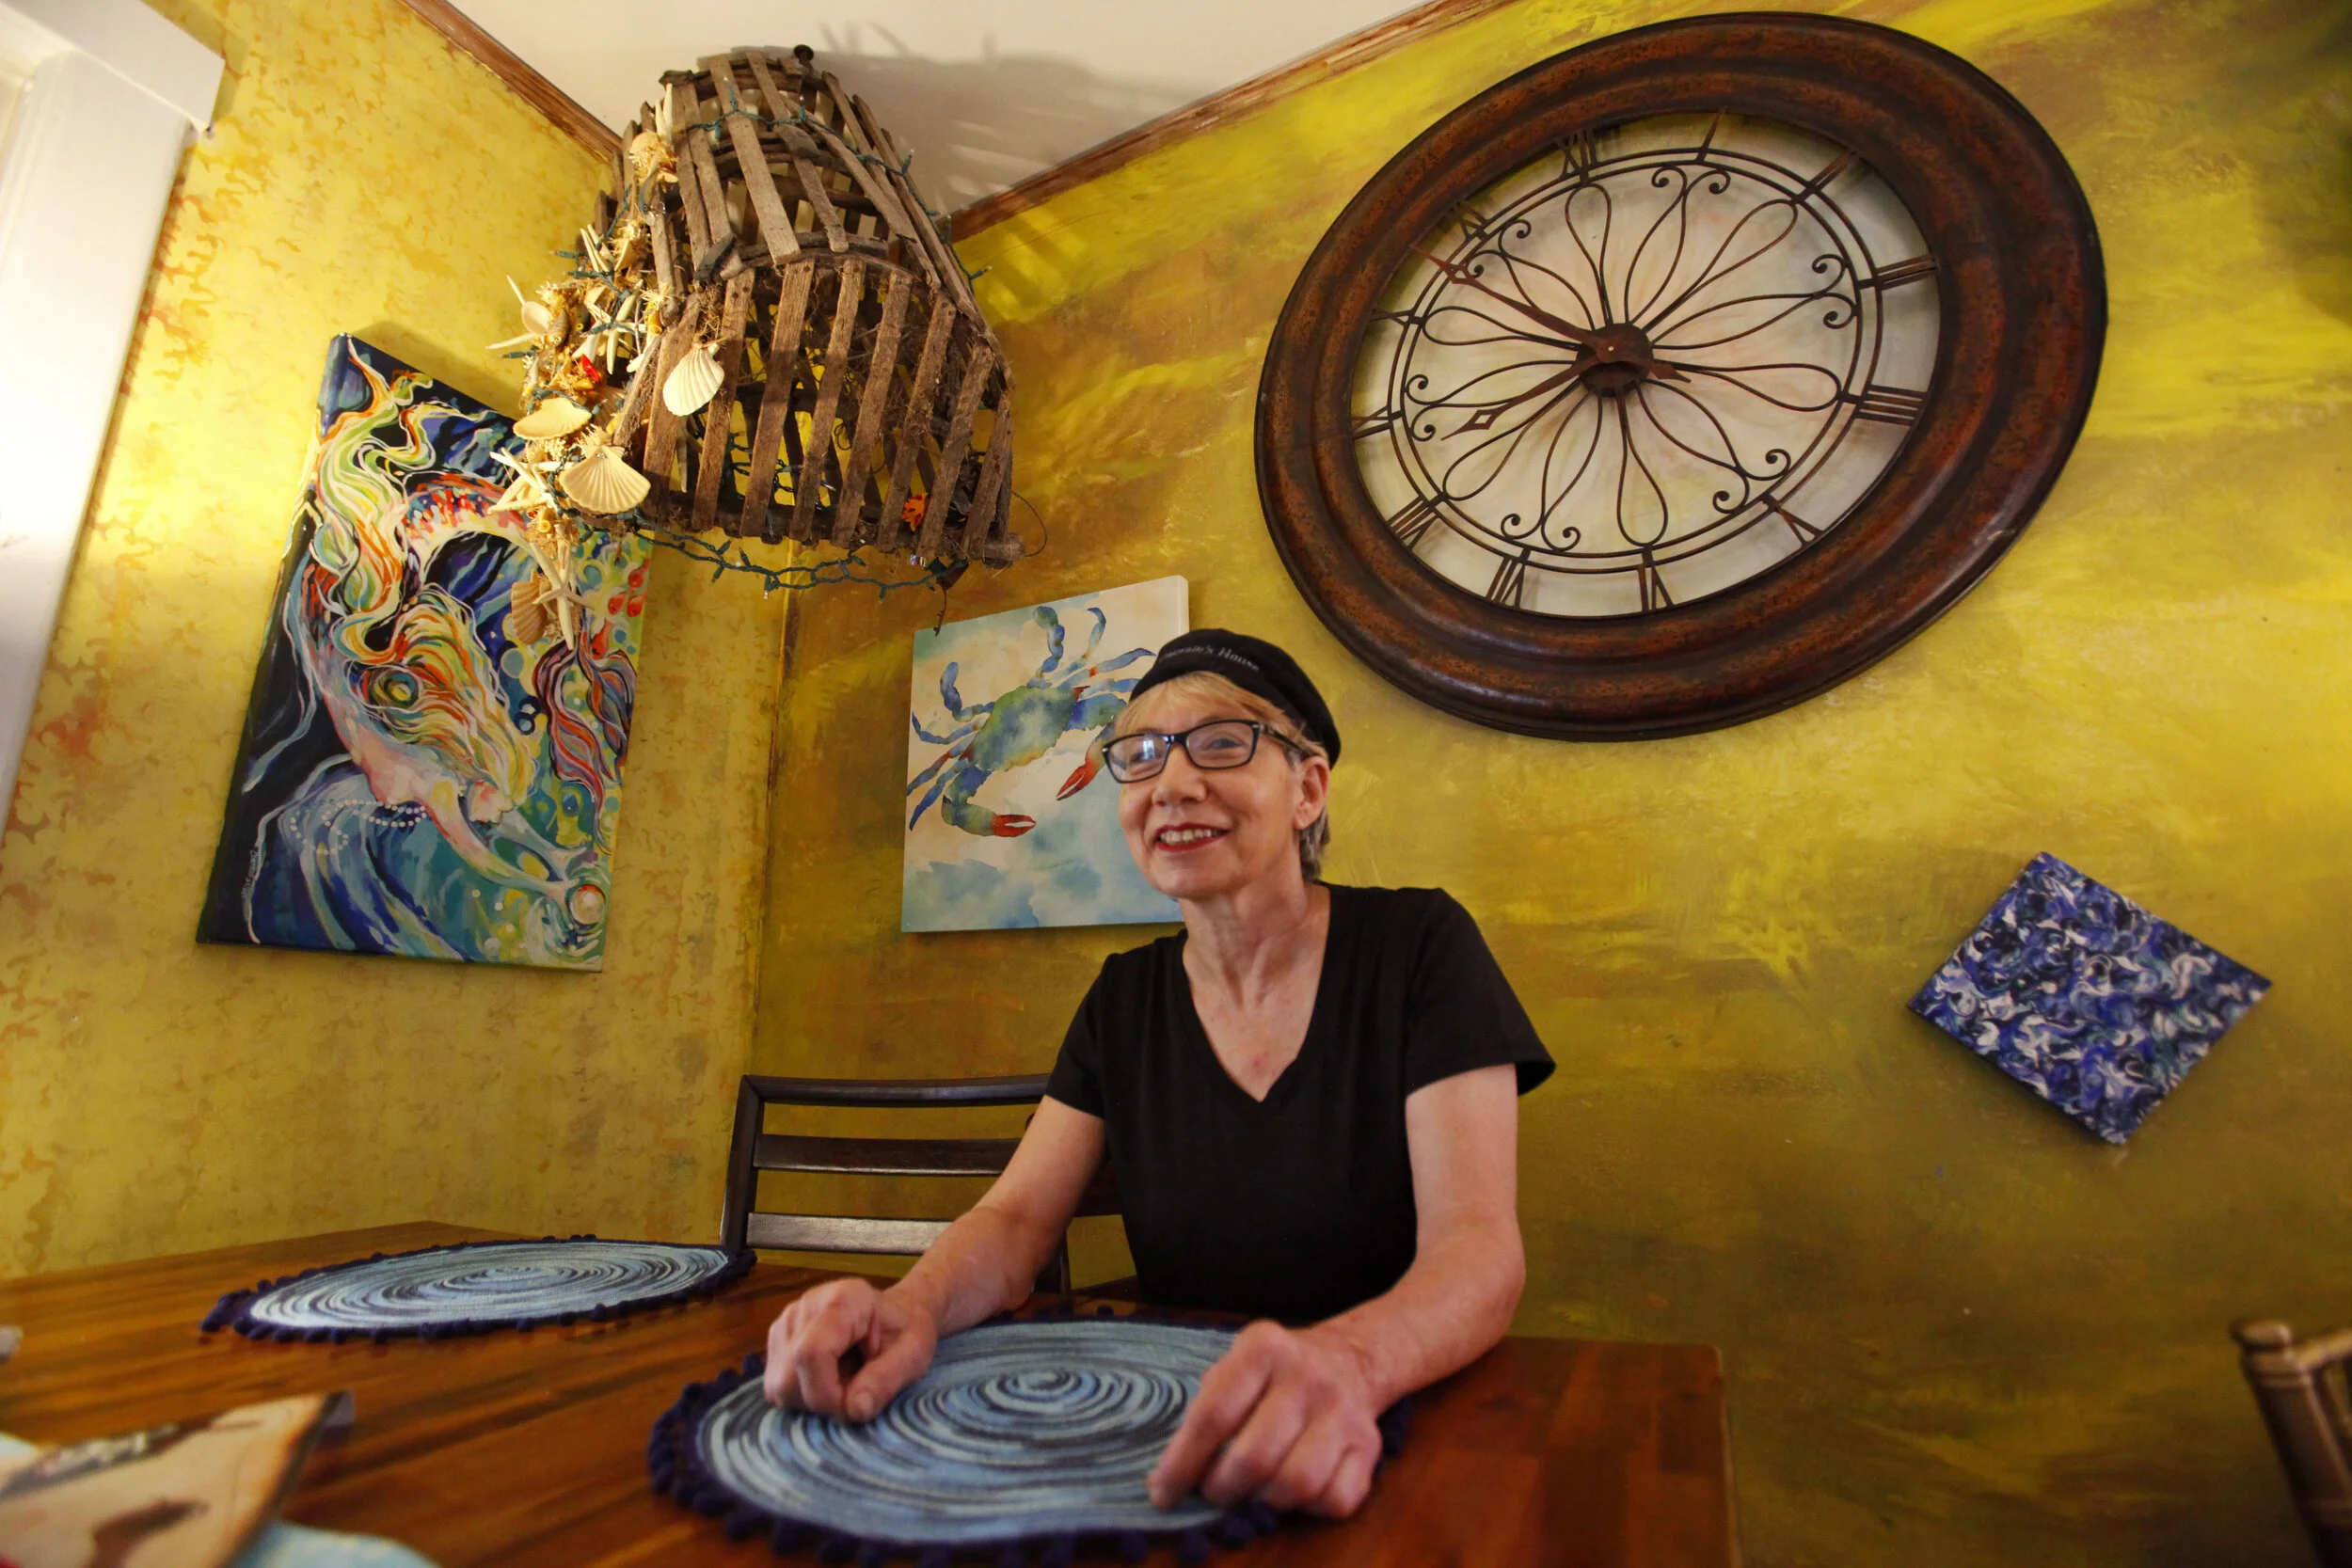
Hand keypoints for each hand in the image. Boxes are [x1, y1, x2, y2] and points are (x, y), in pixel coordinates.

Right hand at [761, 1278, 938, 1421]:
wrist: (896, 1313)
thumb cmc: (906, 1331)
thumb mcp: (913, 1354)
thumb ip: (886, 1381)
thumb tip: (855, 1411)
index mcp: (843, 1300)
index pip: (810, 1354)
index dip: (827, 1394)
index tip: (855, 1405)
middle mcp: (805, 1306)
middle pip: (789, 1377)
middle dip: (821, 1402)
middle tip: (855, 1395)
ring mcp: (785, 1323)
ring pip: (778, 1387)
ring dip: (810, 1401)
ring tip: (843, 1383)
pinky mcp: (776, 1341)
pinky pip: (775, 1387)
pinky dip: (800, 1396)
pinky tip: (827, 1381)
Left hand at [1147, 1320, 1384, 1518]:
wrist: (1348, 1359)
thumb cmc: (1273, 1373)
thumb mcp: (1234, 1366)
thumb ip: (1207, 1409)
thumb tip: (1174, 1478)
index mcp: (1263, 1348)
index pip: (1213, 1416)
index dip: (1182, 1464)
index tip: (1162, 1493)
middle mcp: (1307, 1376)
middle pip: (1254, 1457)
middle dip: (1222, 1489)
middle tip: (1213, 1492)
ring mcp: (1343, 1411)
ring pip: (1297, 1484)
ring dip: (1264, 1501)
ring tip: (1252, 1491)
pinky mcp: (1369, 1444)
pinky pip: (1335, 1499)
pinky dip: (1308, 1508)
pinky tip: (1293, 1492)